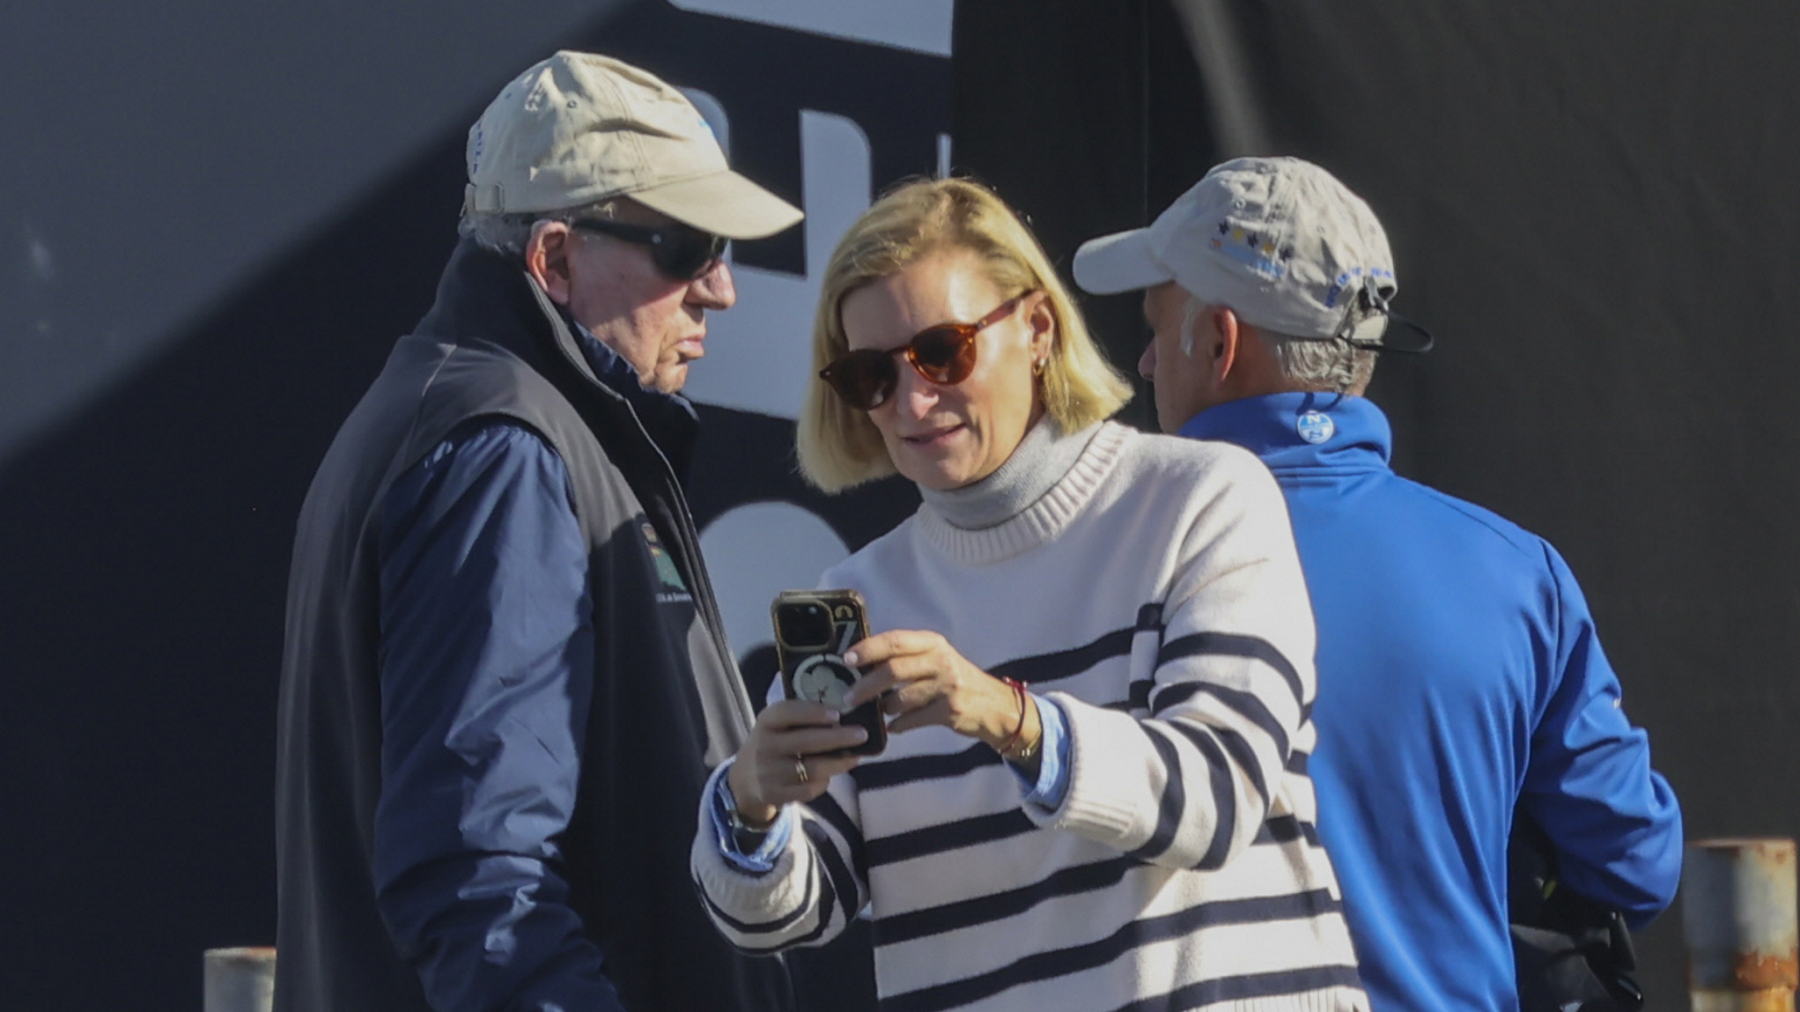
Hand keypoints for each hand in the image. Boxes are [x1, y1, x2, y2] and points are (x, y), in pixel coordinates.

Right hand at [726, 699, 866, 825]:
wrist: (744, 780)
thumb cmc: (772, 745)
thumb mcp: (777, 727)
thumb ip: (802, 721)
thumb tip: (845, 719)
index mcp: (766, 721)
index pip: (788, 712)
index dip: (813, 712)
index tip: (837, 714)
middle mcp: (764, 745)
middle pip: (807, 741)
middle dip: (839, 738)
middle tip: (862, 735)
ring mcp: (767, 772)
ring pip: (812, 768)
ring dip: (838, 763)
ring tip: (855, 757)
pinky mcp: (773, 794)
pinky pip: (808, 789)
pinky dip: (823, 782)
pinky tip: (829, 775)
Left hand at [840, 630, 1022, 745]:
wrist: (994, 706)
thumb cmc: (955, 680)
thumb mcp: (935, 659)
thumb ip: (906, 657)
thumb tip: (861, 663)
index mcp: (933, 642)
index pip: (895, 640)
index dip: (868, 649)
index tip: (846, 660)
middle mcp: (940, 660)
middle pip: (893, 670)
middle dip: (865, 685)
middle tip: (848, 698)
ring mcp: (947, 686)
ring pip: (901, 698)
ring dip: (882, 708)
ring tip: (877, 712)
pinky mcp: (950, 710)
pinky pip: (912, 720)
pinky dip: (898, 725)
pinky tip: (894, 727)